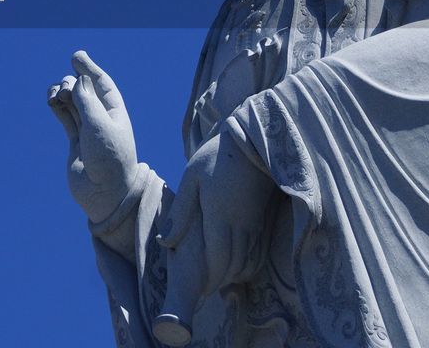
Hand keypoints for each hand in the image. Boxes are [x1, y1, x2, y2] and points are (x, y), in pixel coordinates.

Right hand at [47, 50, 138, 223]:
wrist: (105, 193)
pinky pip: (65, 117)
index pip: (101, 84)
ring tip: (54, 95)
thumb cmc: (109, 159)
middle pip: (84, 91)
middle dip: (71, 83)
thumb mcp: (100, 126)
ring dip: (62, 94)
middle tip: (65, 90)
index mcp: (115, 112)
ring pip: (72, 103)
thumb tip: (78, 80)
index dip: (89, 69)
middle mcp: (102, 119)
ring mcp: (88, 130)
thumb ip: (87, 101)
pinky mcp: (75, 142)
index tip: (76, 56)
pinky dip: (57, 106)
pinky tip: (51, 100)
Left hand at [160, 131, 272, 297]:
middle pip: (234, 266)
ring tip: (215, 278)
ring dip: (232, 274)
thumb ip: (180, 213)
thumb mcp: (191, 179)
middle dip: (219, 281)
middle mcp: (242, 224)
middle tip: (202, 287)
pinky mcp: (263, 220)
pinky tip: (234, 266)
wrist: (251, 141)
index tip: (196, 287)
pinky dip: (246, 264)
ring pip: (248, 261)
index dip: (209, 278)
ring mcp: (256, 223)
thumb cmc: (216, 157)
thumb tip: (166, 242)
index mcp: (221, 215)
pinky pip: (257, 252)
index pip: (219, 259)